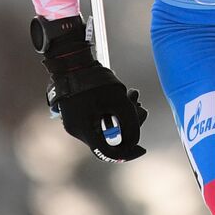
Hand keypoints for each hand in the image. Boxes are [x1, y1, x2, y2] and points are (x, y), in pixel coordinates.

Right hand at [32, 16, 147, 161]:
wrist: (72, 61)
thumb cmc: (96, 81)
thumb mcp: (120, 101)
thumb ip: (131, 123)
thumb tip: (135, 140)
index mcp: (84, 131)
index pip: (108, 152)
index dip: (128, 153)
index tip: (142, 148)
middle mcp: (77, 130)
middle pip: (109, 138)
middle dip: (128, 124)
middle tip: (140, 108)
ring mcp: (75, 121)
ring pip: (105, 127)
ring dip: (122, 114)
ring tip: (133, 95)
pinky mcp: (77, 112)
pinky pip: (98, 118)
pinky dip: (112, 110)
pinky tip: (124, 94)